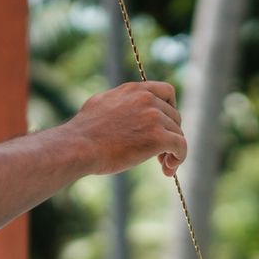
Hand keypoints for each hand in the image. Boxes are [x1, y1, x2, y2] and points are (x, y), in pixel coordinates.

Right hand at [66, 80, 185, 177]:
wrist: (77, 146)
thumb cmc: (83, 132)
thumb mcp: (101, 104)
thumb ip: (120, 103)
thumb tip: (126, 109)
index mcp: (133, 90)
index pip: (166, 91)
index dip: (170, 109)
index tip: (164, 125)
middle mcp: (146, 99)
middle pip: (174, 116)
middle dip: (170, 133)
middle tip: (160, 153)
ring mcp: (153, 117)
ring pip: (177, 133)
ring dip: (173, 150)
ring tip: (164, 165)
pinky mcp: (157, 137)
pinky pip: (180, 146)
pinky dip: (179, 158)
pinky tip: (169, 169)